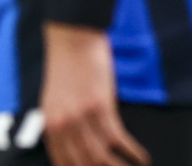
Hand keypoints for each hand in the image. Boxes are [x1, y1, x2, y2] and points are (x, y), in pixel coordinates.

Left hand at [40, 23, 148, 165]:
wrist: (73, 37)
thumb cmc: (68, 65)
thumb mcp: (56, 98)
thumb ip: (63, 122)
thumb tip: (79, 144)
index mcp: (50, 124)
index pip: (62, 163)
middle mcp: (63, 125)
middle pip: (83, 164)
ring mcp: (81, 117)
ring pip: (100, 156)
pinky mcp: (101, 106)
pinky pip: (117, 138)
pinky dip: (131, 152)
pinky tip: (141, 158)